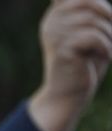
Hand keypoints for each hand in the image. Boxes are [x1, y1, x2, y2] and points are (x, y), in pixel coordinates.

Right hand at [29, 0, 111, 130]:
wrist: (70, 94)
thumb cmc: (86, 62)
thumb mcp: (92, 31)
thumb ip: (94, 12)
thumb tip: (99, 1)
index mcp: (56, 15)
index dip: (96, 3)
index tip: (106, 20)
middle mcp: (51, 22)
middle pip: (88, 2)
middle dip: (108, 16)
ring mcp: (54, 35)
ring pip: (93, 21)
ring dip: (109, 36)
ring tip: (110, 50)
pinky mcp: (61, 49)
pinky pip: (93, 37)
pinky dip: (106, 47)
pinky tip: (107, 58)